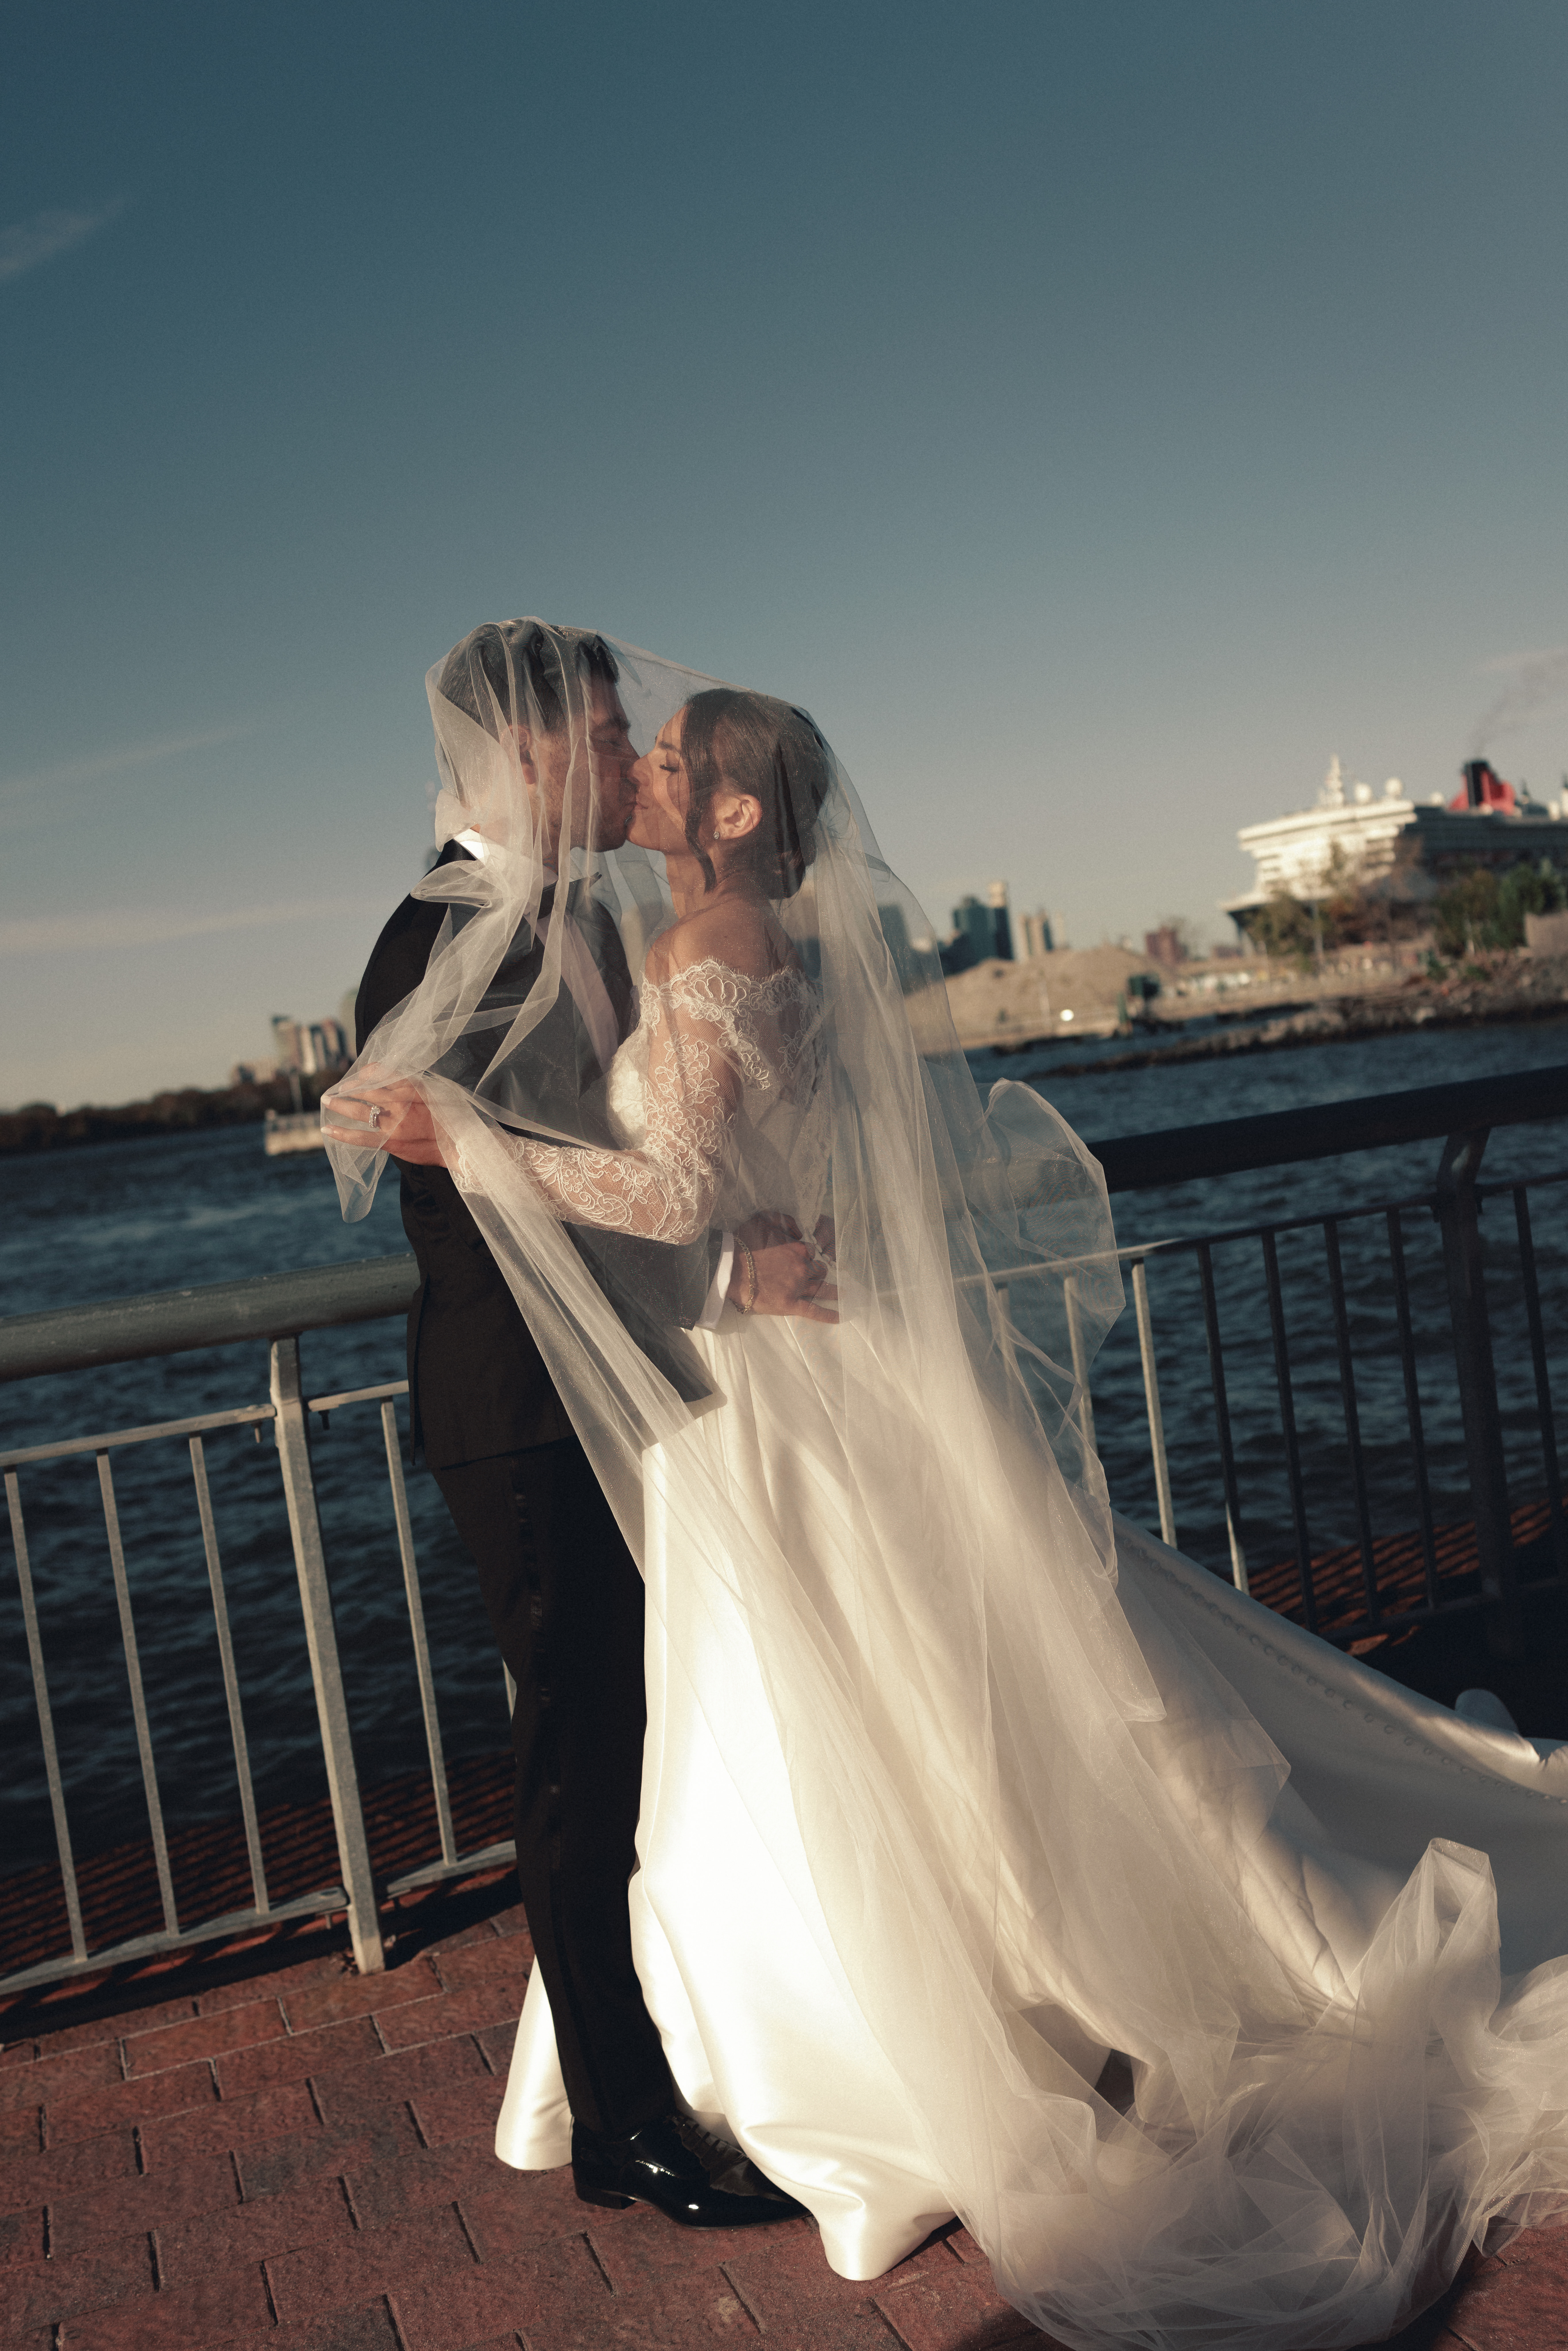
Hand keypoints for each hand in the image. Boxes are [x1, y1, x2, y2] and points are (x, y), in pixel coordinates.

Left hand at [321, 1072, 447, 1165]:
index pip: (382, 1072)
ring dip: (341, 1105)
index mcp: (412, 1087)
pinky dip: (343, 1133)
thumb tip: (392, 1080)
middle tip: (335, 1088)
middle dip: (348, 1088)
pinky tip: (328, 1129)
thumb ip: (412, 1086)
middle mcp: (401, 1101)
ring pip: (360, 1110)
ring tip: (328, 1101)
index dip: (366, 1072)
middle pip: (367, 1089)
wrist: (459, 1144)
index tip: (358, 1073)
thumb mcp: (435, 1093)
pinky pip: (361, 1137)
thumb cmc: (449, 1119)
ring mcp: (394, 1122)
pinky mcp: (391, 1141)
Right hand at [736, 1211, 837, 1324]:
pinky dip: (829, 1314)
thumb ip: (785, 1221)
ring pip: (822, 1288)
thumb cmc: (743, 1244)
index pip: (811, 1252)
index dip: (808, 1255)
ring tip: (843, 1295)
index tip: (804, 1258)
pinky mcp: (790, 1304)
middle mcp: (802, 1267)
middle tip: (817, 1275)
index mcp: (798, 1249)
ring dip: (834, 1291)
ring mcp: (797, 1287)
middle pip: (820, 1270)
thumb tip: (799, 1230)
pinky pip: (814, 1311)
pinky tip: (841, 1317)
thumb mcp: (763, 1220)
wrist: (729, 1269)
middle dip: (819, 1271)